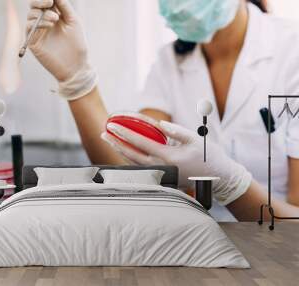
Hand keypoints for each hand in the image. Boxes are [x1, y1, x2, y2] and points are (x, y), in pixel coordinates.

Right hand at [27, 0, 96, 99]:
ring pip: (31, 15)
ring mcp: (38, 33)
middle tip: (49, 1)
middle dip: (39, 1)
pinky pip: (29, 27)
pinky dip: (39, 22)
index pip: (45, 2)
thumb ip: (64, 6)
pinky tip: (50, 24)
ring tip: (55, 19)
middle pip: (34, 6)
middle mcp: (44, 23)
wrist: (76, 66)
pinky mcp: (33, 42)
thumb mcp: (73, 21)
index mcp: (54, 17)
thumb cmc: (77, 45)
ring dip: (42, 13)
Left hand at [101, 120, 251, 205]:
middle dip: (116, 143)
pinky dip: (130, 157)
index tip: (113, 126)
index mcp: (168, 157)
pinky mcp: (161, 176)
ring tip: (109, 139)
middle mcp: (160, 168)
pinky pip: (141, 166)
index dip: (125, 134)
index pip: (140, 143)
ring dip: (120, 150)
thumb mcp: (194, 139)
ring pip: (134, 162)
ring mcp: (160, 174)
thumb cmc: (208, 157)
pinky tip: (123, 149)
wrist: (216, 178)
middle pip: (131, 155)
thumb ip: (176, 131)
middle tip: (103, 133)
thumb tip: (159, 125)